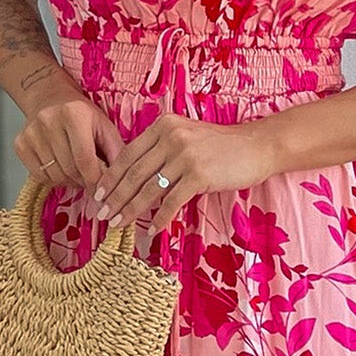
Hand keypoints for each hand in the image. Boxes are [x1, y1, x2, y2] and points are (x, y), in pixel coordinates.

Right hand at [13, 89, 125, 193]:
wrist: (49, 97)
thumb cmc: (81, 114)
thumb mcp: (104, 126)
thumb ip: (116, 151)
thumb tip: (121, 181)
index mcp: (74, 113)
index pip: (85, 159)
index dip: (95, 181)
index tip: (102, 192)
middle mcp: (48, 120)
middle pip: (70, 169)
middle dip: (84, 181)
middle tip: (90, 180)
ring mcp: (31, 133)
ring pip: (55, 175)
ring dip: (69, 181)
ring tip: (77, 172)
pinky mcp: (20, 144)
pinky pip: (39, 176)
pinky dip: (54, 179)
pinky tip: (61, 168)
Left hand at [92, 112, 276, 231]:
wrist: (257, 146)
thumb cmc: (222, 146)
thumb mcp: (187, 136)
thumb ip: (161, 149)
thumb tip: (135, 176)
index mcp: (163, 126)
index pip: (128, 154)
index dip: (110, 177)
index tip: (98, 195)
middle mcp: (171, 137)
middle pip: (134, 173)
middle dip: (115, 198)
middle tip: (101, 215)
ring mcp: (185, 155)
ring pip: (148, 189)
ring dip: (130, 210)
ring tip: (118, 225)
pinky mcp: (199, 174)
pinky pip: (172, 201)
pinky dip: (160, 218)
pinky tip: (151, 229)